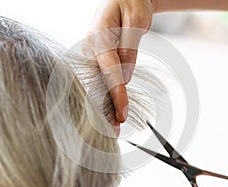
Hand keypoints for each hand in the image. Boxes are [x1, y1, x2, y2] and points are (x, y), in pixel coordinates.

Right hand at [86, 0, 153, 124]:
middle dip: (105, 108)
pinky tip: (106, 111)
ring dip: (103, 106)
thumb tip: (124, 79)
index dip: (116, 95)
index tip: (122, 115)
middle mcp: (90, 47)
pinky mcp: (95, 56)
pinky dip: (104, 96)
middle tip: (112, 133)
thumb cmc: (131, 1)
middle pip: (97, 83)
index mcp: (99, 36)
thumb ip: (128, 49)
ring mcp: (91, 52)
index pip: (109, 72)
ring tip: (110, 129)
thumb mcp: (137, 21)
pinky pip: (99, 78)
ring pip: (97, 83)